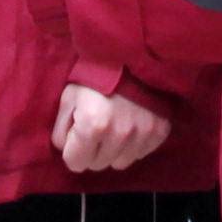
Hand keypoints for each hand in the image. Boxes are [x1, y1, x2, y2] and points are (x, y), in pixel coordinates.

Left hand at [53, 82, 172, 174]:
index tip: (77, 135)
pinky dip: (133, 145)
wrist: (132, 56)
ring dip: (113, 150)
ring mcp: (143, 133)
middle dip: (92, 151)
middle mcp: (120, 134)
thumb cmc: (94, 77)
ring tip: (113, 127)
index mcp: (93, 125)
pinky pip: (140, 154)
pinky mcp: (159, 131)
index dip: (72, 150)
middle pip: (97, 165)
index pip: (75, 163)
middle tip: (95, 128)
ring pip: (119, 163)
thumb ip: (61, 129)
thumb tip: (66, 149)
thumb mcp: (68, 97)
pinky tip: (130, 125)